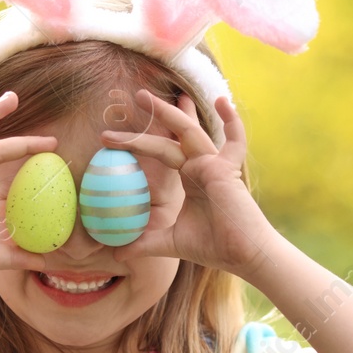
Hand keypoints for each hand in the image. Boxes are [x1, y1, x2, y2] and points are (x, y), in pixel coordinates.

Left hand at [101, 90, 276, 277]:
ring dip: (168, 113)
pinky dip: (231, 122)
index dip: (139, 141)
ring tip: (144, 96)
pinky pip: (233, 141)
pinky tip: (222, 101)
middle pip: (173, 135)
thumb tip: (117, 253)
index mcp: (191, 176)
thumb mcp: (170, 242)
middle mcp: (202, 165)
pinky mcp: (227, 170)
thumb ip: (145, 243)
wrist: (243, 257)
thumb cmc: (215, 247)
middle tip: (134, 95)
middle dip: (153, 115)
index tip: (109, 139)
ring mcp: (215, 165)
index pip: (163, 149)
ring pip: (188, 132)